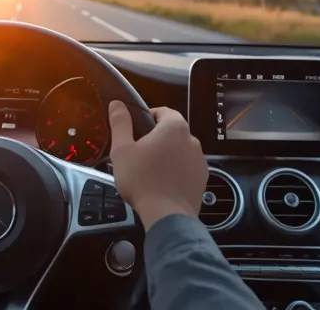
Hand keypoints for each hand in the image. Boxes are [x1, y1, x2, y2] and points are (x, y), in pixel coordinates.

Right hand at [107, 101, 207, 228]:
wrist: (167, 215)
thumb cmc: (142, 180)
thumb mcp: (122, 150)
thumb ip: (120, 123)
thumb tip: (117, 103)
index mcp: (174, 127)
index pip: (163, 111)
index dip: (147, 116)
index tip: (135, 130)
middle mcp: (192, 139)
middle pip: (172, 131)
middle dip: (157, 138)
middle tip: (139, 152)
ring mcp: (200, 160)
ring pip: (180, 150)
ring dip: (168, 154)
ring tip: (150, 171)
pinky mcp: (203, 178)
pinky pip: (187, 167)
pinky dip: (176, 170)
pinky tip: (163, 183)